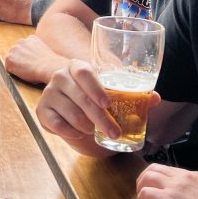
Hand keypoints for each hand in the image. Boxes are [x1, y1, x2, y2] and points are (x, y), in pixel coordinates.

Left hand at [5, 36, 64, 85]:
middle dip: (20, 59)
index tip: (31, 62)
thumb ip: (37, 51)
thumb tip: (35, 58)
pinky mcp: (9, 59)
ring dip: (16, 65)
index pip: (24, 47)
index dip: (27, 56)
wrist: (48, 67)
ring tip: (26, 71)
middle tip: (28, 67)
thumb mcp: (45, 51)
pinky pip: (8, 67)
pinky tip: (22, 74)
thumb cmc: (50, 63)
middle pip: (17, 52)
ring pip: (12, 59)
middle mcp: (21, 41)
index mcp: (31, 38)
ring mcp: (14, 49)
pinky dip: (13, 72)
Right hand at [35, 59, 159, 154]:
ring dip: (87, 126)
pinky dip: (72, 132)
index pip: (84, 72)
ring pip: (72, 114)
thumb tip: (156, 98)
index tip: (108, 104)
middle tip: (115, 132)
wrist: (66, 101)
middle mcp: (60, 76)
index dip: (96, 88)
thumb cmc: (93, 95)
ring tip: (95, 130)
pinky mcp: (41, 111)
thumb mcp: (111, 92)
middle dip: (100, 118)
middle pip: (81, 97)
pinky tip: (80, 132)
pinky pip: (59, 125)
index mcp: (77, 66)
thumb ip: (134, 94)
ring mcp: (48, 93)